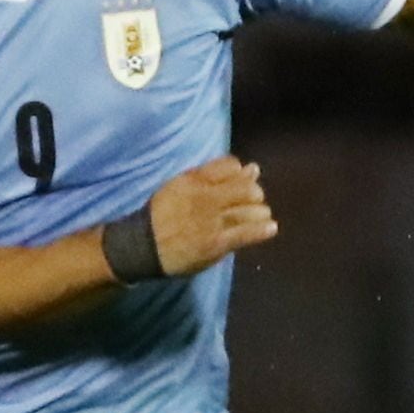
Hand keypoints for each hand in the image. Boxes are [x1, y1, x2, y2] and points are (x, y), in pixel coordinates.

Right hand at [147, 157, 277, 277]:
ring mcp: (211, 221)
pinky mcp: (216, 243)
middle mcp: (205, 197)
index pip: (231, 166)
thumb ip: (213, 177)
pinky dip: (263, 230)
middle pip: (247, 189)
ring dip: (260, 213)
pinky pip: (247, 233)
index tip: (239, 184)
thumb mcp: (180, 187)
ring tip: (259, 218)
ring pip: (251, 210)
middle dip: (254, 195)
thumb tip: (251, 168)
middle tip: (252, 203)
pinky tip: (270, 229)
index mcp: (194, 180)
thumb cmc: (161, 215)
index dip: (241, 174)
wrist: (143, 246)